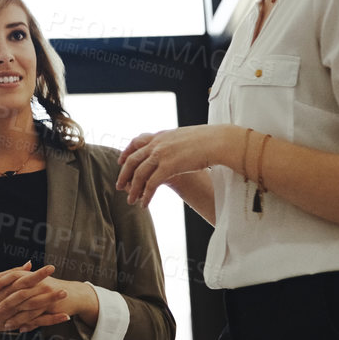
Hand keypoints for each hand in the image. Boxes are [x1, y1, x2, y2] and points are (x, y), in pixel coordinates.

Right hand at [0, 263, 68, 339]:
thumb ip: (13, 272)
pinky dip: (51, 320)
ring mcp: (15, 313)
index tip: (51, 268)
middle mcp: (12, 301)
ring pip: (36, 309)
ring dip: (51, 305)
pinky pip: (37, 322)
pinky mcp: (17, 323)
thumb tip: (30, 264)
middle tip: (64, 288)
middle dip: (49, 293)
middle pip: (33, 296)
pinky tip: (63, 317)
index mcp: (7, 289)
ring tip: (64, 299)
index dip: (39, 275)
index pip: (25, 280)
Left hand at [0, 275, 98, 324]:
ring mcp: (46, 297)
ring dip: (17, 317)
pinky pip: (38, 317)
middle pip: (19, 293)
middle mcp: (39, 285)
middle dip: (7, 302)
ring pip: (28, 308)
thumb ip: (21, 276)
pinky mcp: (52, 309)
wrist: (74, 294)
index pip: (13, 276)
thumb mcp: (37, 279)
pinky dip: (29, 324)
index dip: (1, 283)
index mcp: (33, 276)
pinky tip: (21, 329)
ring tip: (7, 324)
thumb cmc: (52, 287)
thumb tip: (2, 278)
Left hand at [116, 125, 244, 205]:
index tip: (121, 161)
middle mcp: (157, 143)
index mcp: (161, 135)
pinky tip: (144, 204)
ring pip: (139, 174)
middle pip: (132, 160)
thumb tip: (175, 147)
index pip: (137, 142)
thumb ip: (174, 143)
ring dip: (133, 189)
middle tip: (119, 186)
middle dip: (124, 174)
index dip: (126, 152)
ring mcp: (161, 154)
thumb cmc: (208, 140)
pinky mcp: (169, 166)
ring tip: (131, 201)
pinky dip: (146, 195)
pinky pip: (151, 184)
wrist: (218, 141)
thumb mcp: (185, 137)